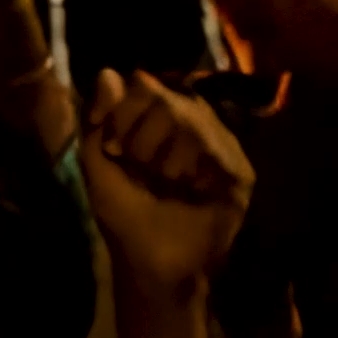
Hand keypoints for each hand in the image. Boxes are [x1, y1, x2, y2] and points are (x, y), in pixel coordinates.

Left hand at [81, 68, 253, 297]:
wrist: (151, 264)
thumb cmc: (125, 217)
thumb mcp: (98, 166)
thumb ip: (98, 120)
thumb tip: (107, 73)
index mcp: (160, 121)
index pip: (144, 84)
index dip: (124, 111)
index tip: (113, 147)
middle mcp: (194, 127)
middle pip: (165, 98)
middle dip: (140, 137)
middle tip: (141, 168)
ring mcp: (221, 147)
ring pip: (190, 119)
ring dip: (164, 157)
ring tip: (167, 183)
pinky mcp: (239, 171)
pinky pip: (214, 147)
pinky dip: (191, 169)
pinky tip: (190, 189)